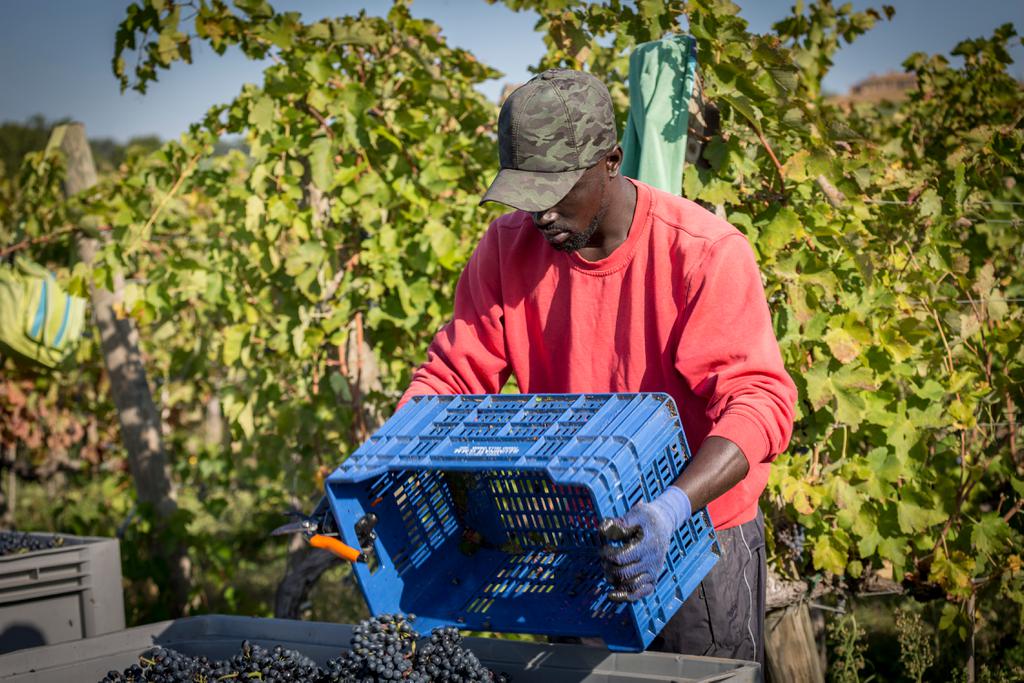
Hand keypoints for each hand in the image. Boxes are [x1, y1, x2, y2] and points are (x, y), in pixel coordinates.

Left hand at [599, 486, 691, 601]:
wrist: (664, 524)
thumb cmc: (647, 518)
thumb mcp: (636, 513)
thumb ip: (620, 523)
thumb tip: (603, 530)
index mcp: (647, 546)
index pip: (621, 558)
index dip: (607, 554)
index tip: (602, 547)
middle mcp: (652, 562)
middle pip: (623, 573)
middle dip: (608, 567)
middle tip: (603, 557)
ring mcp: (653, 572)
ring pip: (630, 586)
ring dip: (613, 580)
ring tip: (607, 568)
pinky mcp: (653, 579)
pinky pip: (640, 594)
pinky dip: (625, 597)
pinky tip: (612, 595)